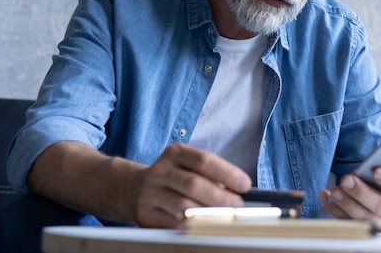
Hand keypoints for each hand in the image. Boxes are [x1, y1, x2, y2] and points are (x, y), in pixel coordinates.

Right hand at [134, 143, 251, 227]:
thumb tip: (237, 190)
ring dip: (208, 214)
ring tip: (225, 217)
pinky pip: (173, 224)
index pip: (203, 160)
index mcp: (175, 153)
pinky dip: (193, 227)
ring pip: (183, 206)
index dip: (227, 173)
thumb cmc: (175, 176)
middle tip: (237, 205)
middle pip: (194, 184)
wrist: (136, 188)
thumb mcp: (188, 165)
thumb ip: (210, 174)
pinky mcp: (146, 214)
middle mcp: (161, 170)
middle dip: (221, 197)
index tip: (244, 184)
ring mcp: (151, 193)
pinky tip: (204, 226)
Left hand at [319, 167, 380, 231]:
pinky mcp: (364, 227)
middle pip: (380, 206)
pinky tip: (325, 195)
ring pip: (363, 218)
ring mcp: (380, 223)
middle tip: (347, 180)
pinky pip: (347, 220)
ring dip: (346, 203)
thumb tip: (369, 165)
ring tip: (335, 190)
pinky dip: (333, 208)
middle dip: (361, 193)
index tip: (376, 171)